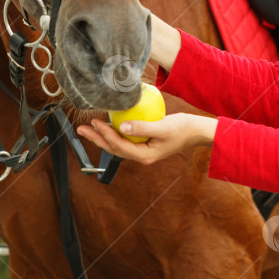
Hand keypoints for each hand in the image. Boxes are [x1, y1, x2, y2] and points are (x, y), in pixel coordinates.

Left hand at [76, 113, 216, 165]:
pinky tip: (110, 124)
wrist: (197, 132)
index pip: (119, 146)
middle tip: (81, 129)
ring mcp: (143, 150)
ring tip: (90, 127)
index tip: (95, 122)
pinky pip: (126, 139)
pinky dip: (115, 132)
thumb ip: (143, 128)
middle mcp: (141, 156)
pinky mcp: (145, 143)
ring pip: (118, 144)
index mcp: (145, 156)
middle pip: (114, 148)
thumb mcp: (164, 127)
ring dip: (103, 136)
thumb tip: (122, 127)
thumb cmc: (183, 129)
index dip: (105, 135)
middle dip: (97, 139)